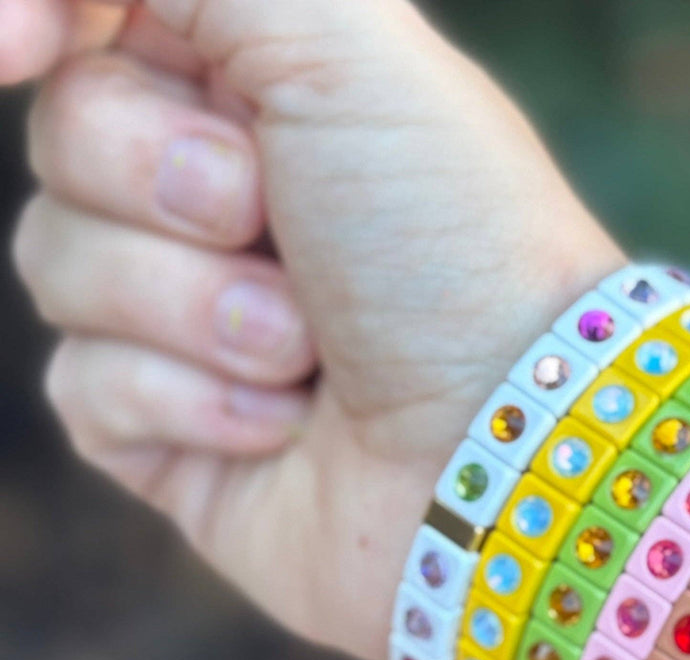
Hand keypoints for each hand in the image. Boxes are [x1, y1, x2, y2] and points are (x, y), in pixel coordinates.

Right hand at [5, 0, 625, 659]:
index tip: (15, 43)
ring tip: (309, 349)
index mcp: (275, 88)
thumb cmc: (450, 240)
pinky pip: (85, 387)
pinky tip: (285, 425)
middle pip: (67, 136)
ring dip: (194, 305)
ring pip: (56, 260)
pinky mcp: (173, 432)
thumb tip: (50, 7)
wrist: (503, 447)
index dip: (45, 18)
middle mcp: (229, 195)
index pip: (104, 21)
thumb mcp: (346, 42)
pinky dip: (190, 402)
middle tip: (272, 220)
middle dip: (167, 179)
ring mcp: (194, 317)